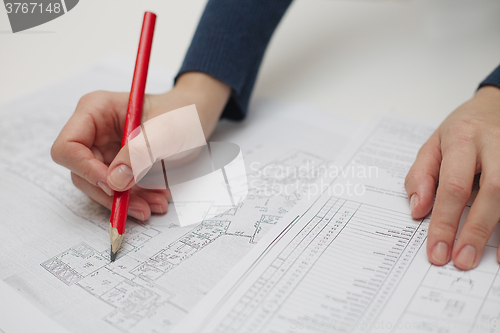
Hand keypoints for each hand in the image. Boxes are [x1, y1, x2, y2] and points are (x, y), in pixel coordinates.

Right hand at [51, 72, 230, 220]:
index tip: (114, 186)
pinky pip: (117, 190)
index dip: (86, 170)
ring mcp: (104, 150)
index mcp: (95, 110)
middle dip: (111, 194)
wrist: (197, 117)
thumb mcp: (164, 131)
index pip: (68, 147)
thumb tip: (113, 181)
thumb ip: (138, 154)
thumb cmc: (181, 113)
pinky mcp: (117, 165)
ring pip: (100, 187)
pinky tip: (156, 198)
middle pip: (82, 173)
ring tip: (157, 203)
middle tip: (141, 206)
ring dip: (126, 201)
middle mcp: (94, 131)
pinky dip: (134, 199)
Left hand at [405, 85, 499, 269]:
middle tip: (461, 259)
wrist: (496, 107)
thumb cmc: (462, 130)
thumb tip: (418, 210)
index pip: (453, 185)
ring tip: (486, 261)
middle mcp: (496, 145)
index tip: (436, 250)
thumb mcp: (432, 145)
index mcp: (463, 139)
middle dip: (476, 229)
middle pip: (492, 191)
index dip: (444, 221)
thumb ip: (421, 176)